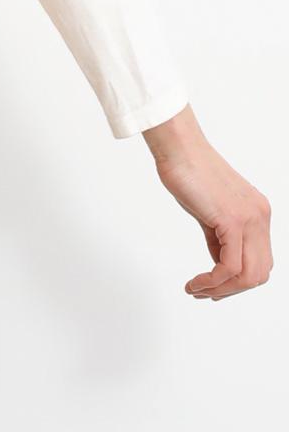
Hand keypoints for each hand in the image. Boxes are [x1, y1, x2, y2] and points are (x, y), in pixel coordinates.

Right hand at [142, 104, 272, 299]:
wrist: (179, 147)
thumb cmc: (188, 170)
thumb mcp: (210, 209)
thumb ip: (220, 236)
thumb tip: (219, 263)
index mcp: (258, 213)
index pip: (260, 261)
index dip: (238, 281)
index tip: (213, 287)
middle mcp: (260, 217)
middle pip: (258, 273)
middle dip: (230, 290)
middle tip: (205, 292)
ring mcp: (250, 219)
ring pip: (248, 276)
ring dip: (221, 290)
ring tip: (197, 289)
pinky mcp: (232, 221)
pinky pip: (229, 267)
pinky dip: (212, 281)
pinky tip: (195, 282)